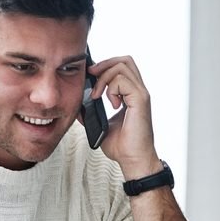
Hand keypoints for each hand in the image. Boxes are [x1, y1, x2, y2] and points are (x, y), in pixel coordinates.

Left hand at [87, 55, 162, 179]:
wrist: (133, 160)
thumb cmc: (123, 147)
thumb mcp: (101, 126)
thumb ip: (91, 113)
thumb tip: (78, 105)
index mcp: (131, 95)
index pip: (121, 68)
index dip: (105, 67)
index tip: (90, 76)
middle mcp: (138, 92)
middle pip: (125, 60)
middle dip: (105, 64)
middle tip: (91, 75)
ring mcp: (141, 94)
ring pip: (123, 65)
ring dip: (105, 77)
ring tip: (98, 95)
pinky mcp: (140, 100)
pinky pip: (123, 80)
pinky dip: (111, 88)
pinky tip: (110, 103)